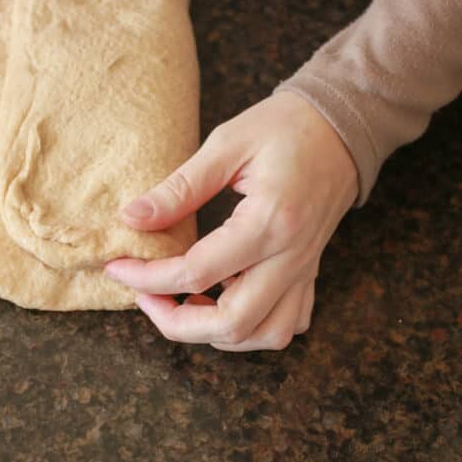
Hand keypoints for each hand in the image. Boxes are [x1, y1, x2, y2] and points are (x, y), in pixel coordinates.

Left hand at [105, 91, 358, 351]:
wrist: (342, 127)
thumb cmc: (286, 127)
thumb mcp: (227, 144)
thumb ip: (179, 188)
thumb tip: (132, 218)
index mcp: (268, 222)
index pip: (196, 272)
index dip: (148, 278)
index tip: (118, 268)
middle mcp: (291, 257)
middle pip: (232, 322)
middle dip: (177, 323)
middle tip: (146, 297)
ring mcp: (305, 270)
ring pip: (266, 334)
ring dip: (218, 333)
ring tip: (184, 303)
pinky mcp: (310, 273)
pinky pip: (287, 323)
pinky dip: (253, 328)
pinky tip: (225, 301)